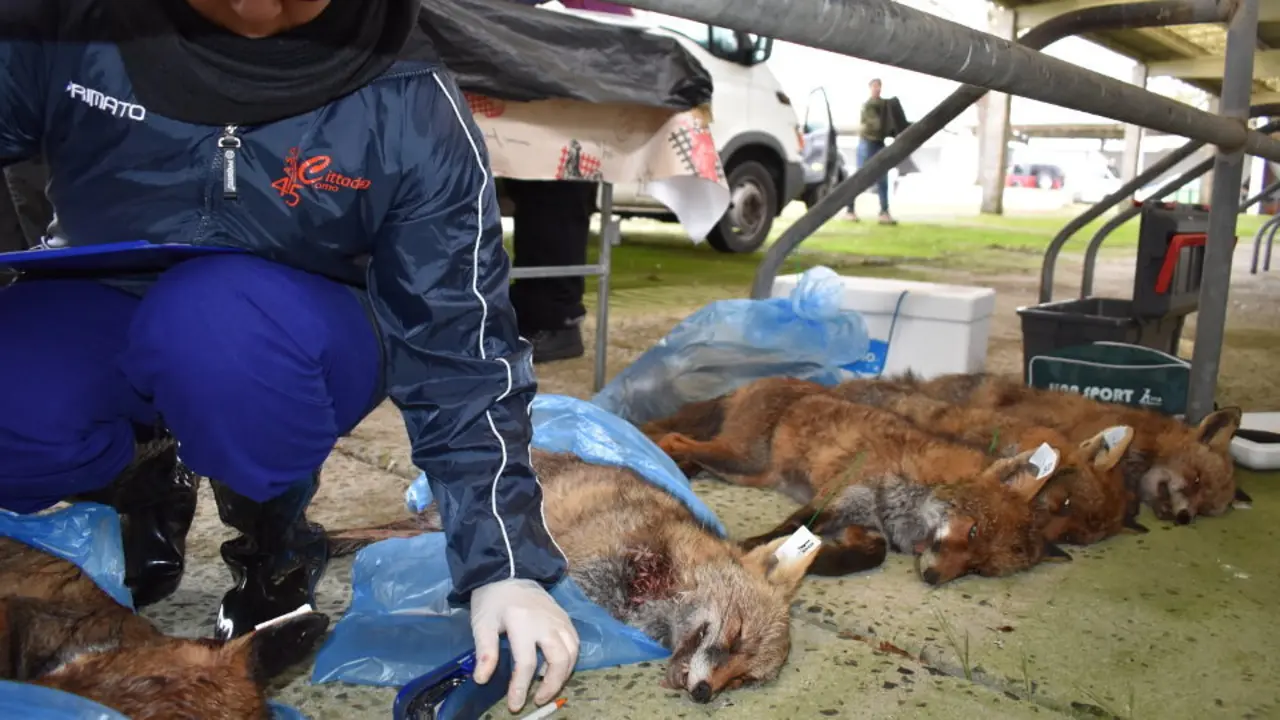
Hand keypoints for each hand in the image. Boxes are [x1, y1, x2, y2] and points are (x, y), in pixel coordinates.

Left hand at [470, 578, 579, 712]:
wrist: (509, 571)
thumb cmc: (493, 600)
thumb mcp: (482, 624)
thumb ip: (485, 652)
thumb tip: (482, 679)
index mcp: (522, 623)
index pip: (526, 663)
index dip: (521, 688)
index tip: (515, 705)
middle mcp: (546, 622)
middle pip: (558, 659)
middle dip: (551, 685)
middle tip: (538, 699)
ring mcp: (559, 619)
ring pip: (572, 652)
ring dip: (563, 674)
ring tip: (549, 687)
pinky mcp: (565, 617)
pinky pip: (575, 642)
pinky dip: (570, 659)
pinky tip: (557, 667)